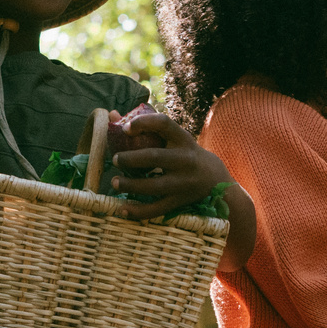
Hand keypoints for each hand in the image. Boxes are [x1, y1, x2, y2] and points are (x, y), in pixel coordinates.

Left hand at [108, 110, 232, 218]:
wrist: (214, 179)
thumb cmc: (185, 153)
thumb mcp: (174, 138)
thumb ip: (146, 127)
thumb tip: (112, 115)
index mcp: (183, 139)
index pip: (164, 124)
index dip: (143, 123)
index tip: (125, 128)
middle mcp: (185, 160)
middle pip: (155, 157)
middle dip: (131, 158)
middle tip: (115, 159)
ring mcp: (183, 183)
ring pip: (154, 186)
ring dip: (131, 185)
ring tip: (115, 182)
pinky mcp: (179, 201)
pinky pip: (157, 209)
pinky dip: (139, 211)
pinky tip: (123, 209)